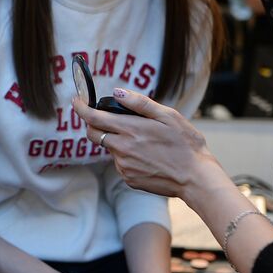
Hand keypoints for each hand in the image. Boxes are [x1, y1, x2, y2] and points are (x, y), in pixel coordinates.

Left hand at [73, 91, 218, 199]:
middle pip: (93, 134)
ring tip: (145, 141)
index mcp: (131, 129)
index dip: (80, 108)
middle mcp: (122, 149)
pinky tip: (147, 156)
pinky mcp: (128, 179)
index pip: (93, 117)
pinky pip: (120, 163)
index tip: (76, 101)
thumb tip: (117, 92)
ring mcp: (124, 166)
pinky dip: (127, 156)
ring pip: (109, 148)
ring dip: (117, 141)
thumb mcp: (168, 116)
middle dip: (94, 124)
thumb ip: (140, 103)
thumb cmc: (186, 144)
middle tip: (107, 118)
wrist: (196, 178)